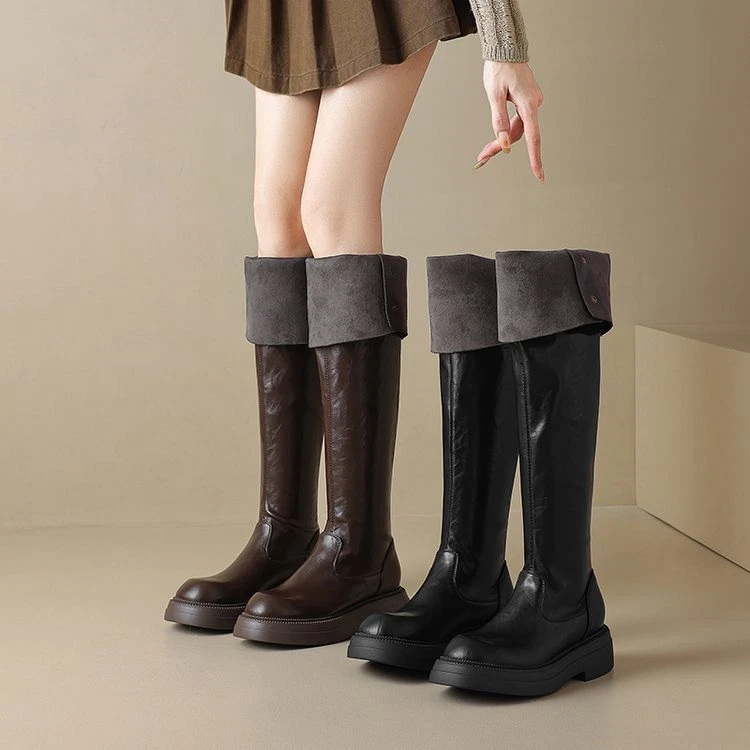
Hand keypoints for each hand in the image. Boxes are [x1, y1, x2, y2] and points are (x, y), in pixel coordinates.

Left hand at [473, 61, 543, 180]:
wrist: (505, 49)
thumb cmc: (498, 69)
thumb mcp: (494, 95)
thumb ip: (499, 121)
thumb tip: (505, 143)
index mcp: (528, 104)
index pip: (532, 138)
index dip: (534, 158)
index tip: (539, 175)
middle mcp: (533, 105)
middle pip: (519, 135)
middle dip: (501, 147)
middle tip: (481, 159)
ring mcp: (532, 103)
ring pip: (518, 130)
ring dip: (501, 141)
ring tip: (483, 153)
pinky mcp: (527, 101)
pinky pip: (518, 121)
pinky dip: (506, 130)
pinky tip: (495, 138)